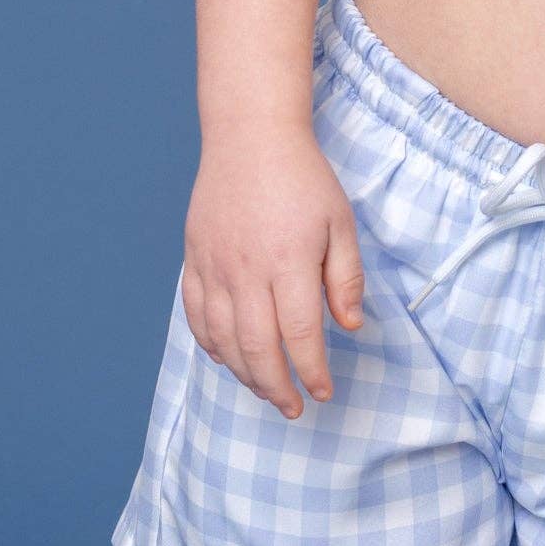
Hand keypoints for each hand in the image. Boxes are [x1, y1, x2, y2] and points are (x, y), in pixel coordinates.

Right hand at [181, 131, 365, 419]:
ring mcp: (215, 267)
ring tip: (265, 390)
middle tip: (292, 408)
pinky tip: (228, 358)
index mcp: (288, 262)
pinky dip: (211, 345)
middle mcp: (246, 271)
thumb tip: (350, 326)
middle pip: (257, 348)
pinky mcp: (194, 260)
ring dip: (244, 374)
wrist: (250, 137)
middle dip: (276, 387)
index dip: (311, 371)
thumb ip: (345, 277)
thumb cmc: (303, 178)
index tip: (322, 392)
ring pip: (222, 340)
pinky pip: (196, 316)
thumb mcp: (340, 222)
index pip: (299, 335)